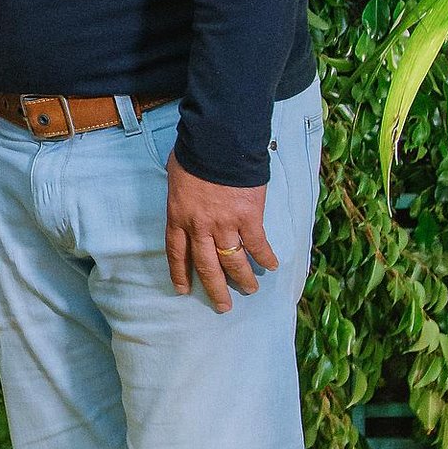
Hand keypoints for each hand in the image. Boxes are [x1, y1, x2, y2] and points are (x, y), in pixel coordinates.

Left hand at [164, 152, 277, 310]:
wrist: (218, 142)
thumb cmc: (195, 152)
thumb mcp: (176, 175)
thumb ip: (181, 195)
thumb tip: (185, 196)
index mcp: (178, 216)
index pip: (176, 252)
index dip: (180, 273)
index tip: (183, 290)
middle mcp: (200, 226)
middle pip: (206, 265)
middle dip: (215, 288)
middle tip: (222, 306)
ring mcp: (224, 224)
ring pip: (232, 260)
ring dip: (242, 278)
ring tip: (249, 290)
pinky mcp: (248, 217)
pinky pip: (257, 244)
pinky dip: (265, 257)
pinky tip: (271, 266)